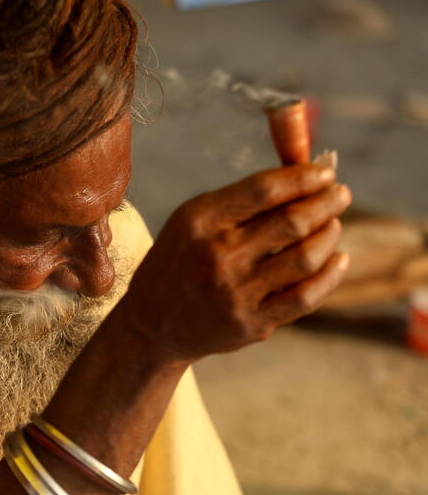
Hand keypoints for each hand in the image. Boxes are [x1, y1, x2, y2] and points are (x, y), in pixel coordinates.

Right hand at [130, 163, 350, 362]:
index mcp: (200, 223)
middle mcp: (218, 256)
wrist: (152, 323)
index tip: (326, 170)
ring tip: (334, 224)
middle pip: (292, 221)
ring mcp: (236, 293)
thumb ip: (239, 200)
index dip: (303, 177)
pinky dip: (330, 275)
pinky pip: (306, 297)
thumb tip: (303, 178)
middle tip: (340, 193)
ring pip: (305, 258)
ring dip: (330, 235)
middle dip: (327, 202)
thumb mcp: (191, 220)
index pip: (264, 190)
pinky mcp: (252, 323)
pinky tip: (337, 259)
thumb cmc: (180, 261)